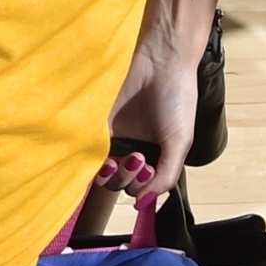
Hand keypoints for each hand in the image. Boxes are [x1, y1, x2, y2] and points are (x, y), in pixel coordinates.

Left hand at [108, 1, 205, 196]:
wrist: (161, 61)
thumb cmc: (176, 100)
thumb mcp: (179, 143)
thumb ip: (167, 175)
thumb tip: (143, 203)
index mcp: (153, 158)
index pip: (138, 186)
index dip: (140, 186)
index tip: (148, 169)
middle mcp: (131, 148)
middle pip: (117, 180)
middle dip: (125, 178)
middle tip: (137, 159)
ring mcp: (112, 132)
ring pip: (99, 165)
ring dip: (109, 170)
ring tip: (122, 157)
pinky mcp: (96, 115)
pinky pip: (86, 139)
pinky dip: (90, 150)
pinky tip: (101, 148)